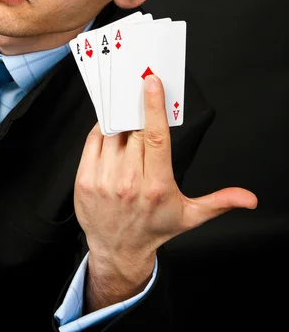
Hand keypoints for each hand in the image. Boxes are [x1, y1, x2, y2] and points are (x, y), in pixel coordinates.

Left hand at [74, 74, 257, 309]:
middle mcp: (129, 182)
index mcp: (157, 186)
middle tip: (139, 93)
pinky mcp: (84, 180)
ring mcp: (103, 181)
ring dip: (120, 120)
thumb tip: (249, 198)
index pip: (156, 137)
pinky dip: (102, 130)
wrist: (118, 250)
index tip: (152, 82)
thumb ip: (220, 201)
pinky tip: (111, 130)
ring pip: (112, 133)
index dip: (154, 106)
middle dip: (137, 111)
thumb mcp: (190, 215)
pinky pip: (92, 141)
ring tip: (126, 115)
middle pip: (134, 131)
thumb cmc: (155, 227)